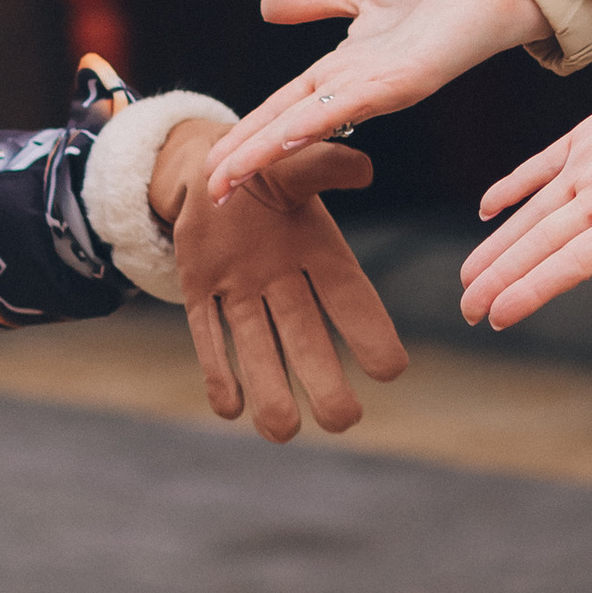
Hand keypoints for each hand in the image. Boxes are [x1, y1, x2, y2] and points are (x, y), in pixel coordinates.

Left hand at [151, 119, 410, 441]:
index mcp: (319, 251)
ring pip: (258, 347)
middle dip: (324, 379)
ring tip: (281, 430)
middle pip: (307, 338)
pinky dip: (218, 371)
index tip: (391, 370)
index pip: (348, 298)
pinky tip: (229, 408)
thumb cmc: (266, 166)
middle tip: (343, 420)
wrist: (213, 170)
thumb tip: (365, 170)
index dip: (370, 332)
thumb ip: (325, 166)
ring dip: (270, 388)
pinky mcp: (200, 293)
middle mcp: (284, 282)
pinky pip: (208, 335)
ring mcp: (241, 292)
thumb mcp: (292, 162)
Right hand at [205, 0, 544, 200]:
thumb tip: (267, 6)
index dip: (245, 134)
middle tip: (209, 192)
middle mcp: (354, 88)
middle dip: (247, 157)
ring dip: (269, 150)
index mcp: (341, 71)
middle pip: (286, 126)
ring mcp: (378, 89)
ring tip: (231, 178)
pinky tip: (287, 134)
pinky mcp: (406, 81)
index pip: (280, 107)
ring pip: (309, 122)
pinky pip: (352, 102)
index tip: (211, 165)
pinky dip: (317, 118)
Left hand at [460, 44, 591, 330]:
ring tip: (468, 277)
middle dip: (502, 278)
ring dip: (501, 243)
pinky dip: (514, 184)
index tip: (497, 317)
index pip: (571, 264)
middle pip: (542, 246)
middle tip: (466, 310)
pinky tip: (488, 207)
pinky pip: (543, 165)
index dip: (532, 289)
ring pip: (535, 213)